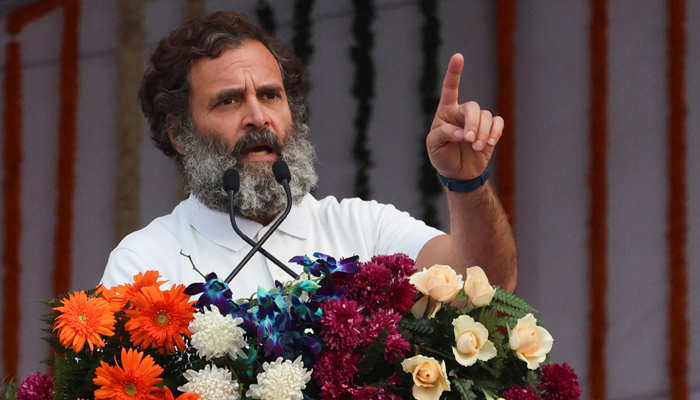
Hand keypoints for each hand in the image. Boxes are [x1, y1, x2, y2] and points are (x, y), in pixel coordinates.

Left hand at [427, 54, 503, 180]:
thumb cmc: (442, 156)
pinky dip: (495, 132)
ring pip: (486, 116)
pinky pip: (498, 123)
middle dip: (473, 124)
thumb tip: (462, 132)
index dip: (454, 73)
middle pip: (472, 107)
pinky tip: (490, 143)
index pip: (450, 89)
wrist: (457, 172)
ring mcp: (477, 120)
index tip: (458, 57)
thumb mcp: (434, 146)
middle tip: (470, 141)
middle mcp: (462, 113)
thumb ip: (444, 134)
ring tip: (476, 148)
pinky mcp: (490, 129)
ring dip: (483, 133)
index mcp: (445, 112)